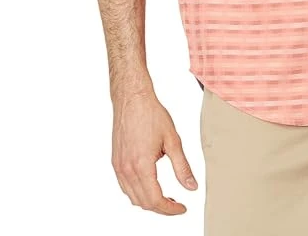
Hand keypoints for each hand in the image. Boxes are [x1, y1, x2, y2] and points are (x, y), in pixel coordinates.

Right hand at [111, 89, 198, 214]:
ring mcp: (118, 167)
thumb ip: (182, 167)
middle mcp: (126, 170)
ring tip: (165, 196)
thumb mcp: (173, 140)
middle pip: (143, 203)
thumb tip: (191, 187)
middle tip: (176, 203)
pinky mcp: (116, 162)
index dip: (170, 209)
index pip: (155, 200)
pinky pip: (125, 187)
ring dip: (149, 201)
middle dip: (161, 208)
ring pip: (132, 197)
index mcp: (141, 166)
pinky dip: (138, 192)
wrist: (132, 99)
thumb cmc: (151, 114)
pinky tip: (150, 184)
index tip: (182, 208)